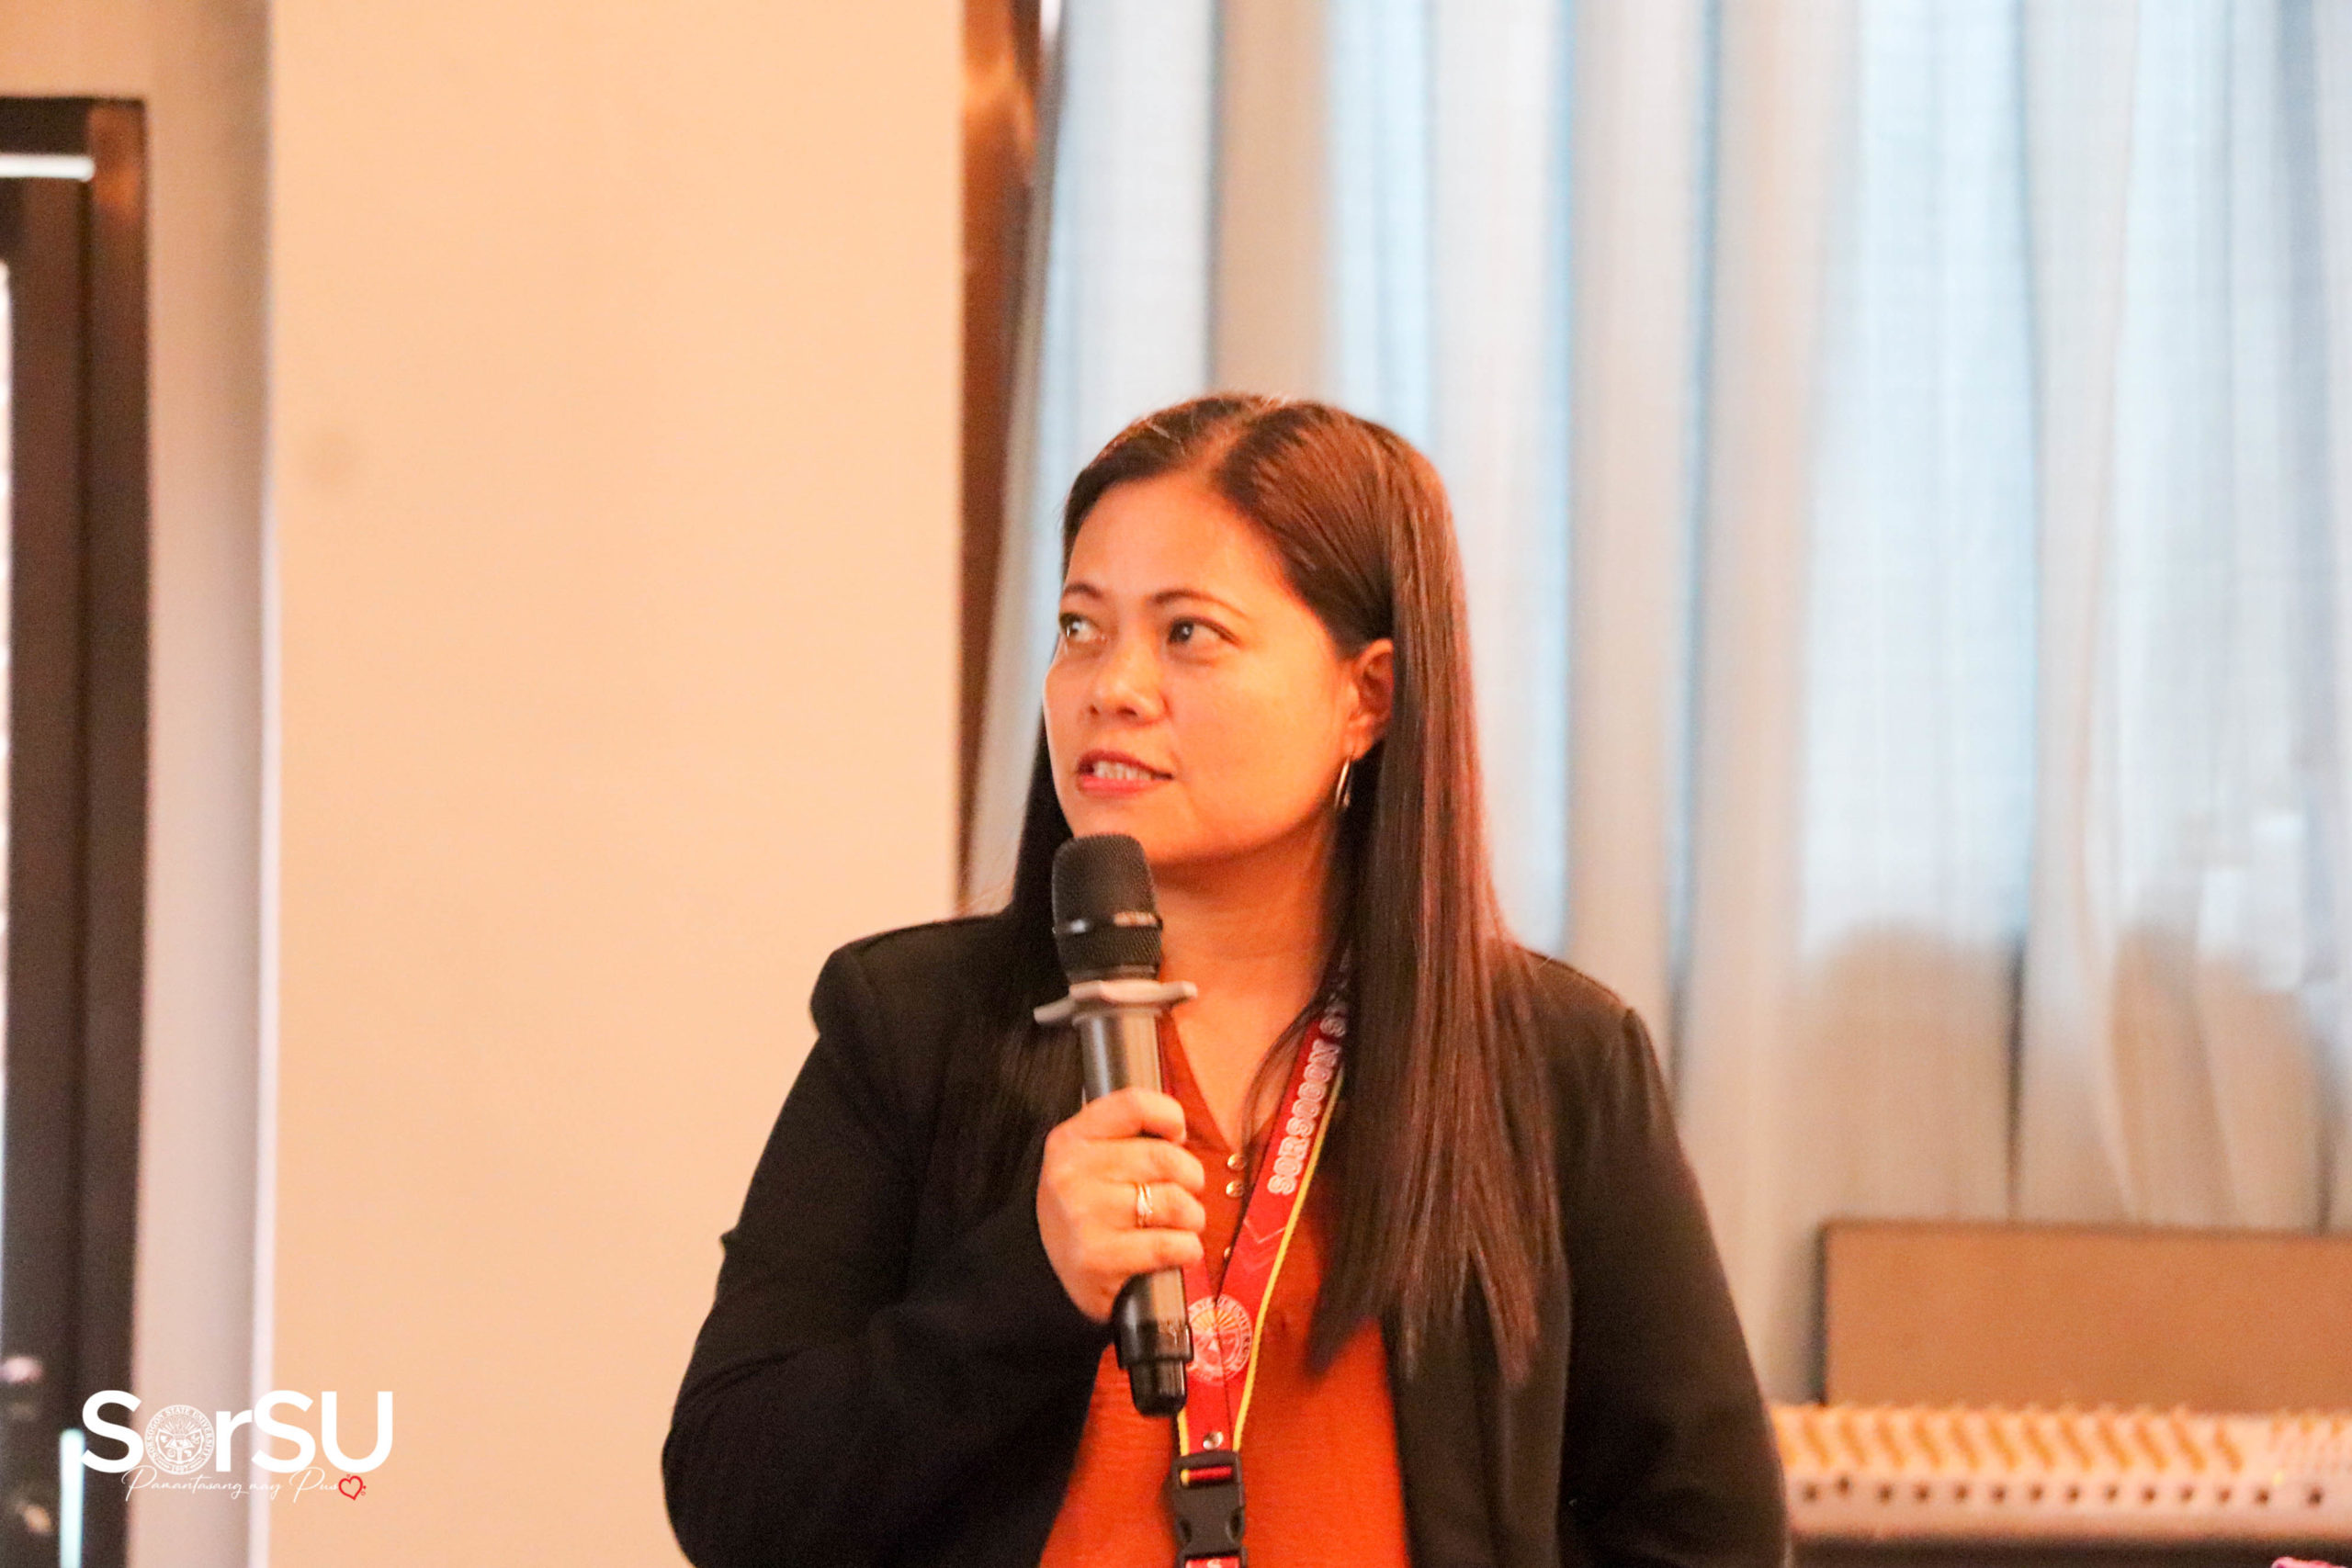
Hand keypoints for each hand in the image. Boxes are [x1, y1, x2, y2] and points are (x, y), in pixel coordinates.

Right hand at [1036, 1087, 1207, 1321]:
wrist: (1047, 1272)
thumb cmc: (1088, 1208)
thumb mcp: (1092, 1159)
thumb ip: (1129, 1136)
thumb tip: (1179, 1135)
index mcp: (1071, 1138)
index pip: (1134, 1105)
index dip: (1170, 1118)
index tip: (1177, 1138)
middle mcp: (1071, 1172)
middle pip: (1165, 1158)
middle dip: (1192, 1179)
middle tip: (1185, 1193)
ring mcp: (1081, 1216)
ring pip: (1174, 1203)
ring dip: (1192, 1217)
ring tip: (1181, 1225)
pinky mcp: (1095, 1259)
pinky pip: (1170, 1245)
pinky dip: (1187, 1249)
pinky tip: (1177, 1250)